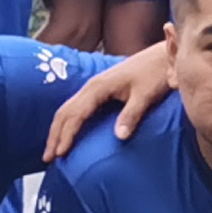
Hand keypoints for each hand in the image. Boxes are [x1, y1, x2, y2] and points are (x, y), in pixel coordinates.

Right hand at [44, 44, 177, 159]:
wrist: (164, 54)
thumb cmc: (156, 73)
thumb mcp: (146, 95)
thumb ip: (131, 114)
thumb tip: (119, 137)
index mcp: (98, 87)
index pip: (75, 114)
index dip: (66, 134)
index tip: (59, 153)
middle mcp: (91, 86)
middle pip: (65, 112)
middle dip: (55, 135)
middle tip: (47, 158)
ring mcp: (95, 86)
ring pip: (68, 109)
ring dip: (58, 129)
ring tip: (53, 150)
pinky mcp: (101, 89)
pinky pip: (77, 107)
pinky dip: (69, 122)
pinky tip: (69, 134)